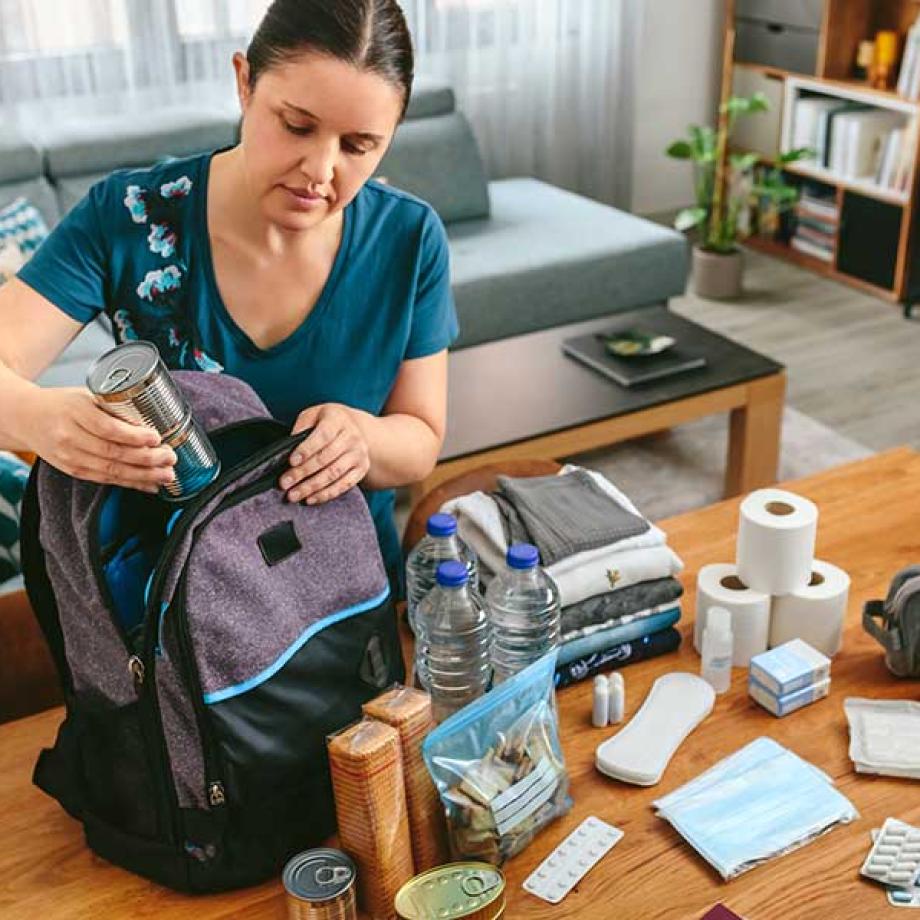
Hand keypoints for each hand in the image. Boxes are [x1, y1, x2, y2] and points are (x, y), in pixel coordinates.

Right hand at [20, 387, 175, 492]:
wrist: (25, 418)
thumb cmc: (63, 403)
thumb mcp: (86, 396)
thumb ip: (114, 407)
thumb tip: (154, 417)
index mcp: (75, 412)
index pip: (108, 428)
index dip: (134, 436)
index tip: (156, 437)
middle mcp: (70, 437)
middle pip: (113, 453)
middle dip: (147, 459)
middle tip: (170, 457)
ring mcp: (70, 457)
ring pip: (111, 471)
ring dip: (143, 476)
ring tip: (167, 475)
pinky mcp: (73, 470)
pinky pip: (105, 480)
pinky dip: (130, 483)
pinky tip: (149, 484)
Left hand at [281, 403, 369, 504]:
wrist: (356, 427)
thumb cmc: (327, 422)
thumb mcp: (313, 415)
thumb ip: (301, 427)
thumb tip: (287, 448)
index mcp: (337, 419)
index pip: (323, 436)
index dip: (306, 450)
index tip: (291, 462)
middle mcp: (352, 436)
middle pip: (326, 458)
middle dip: (302, 473)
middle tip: (284, 483)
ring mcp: (359, 453)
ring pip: (334, 474)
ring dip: (312, 487)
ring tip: (294, 495)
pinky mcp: (361, 469)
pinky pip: (344, 485)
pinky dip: (326, 494)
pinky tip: (311, 499)